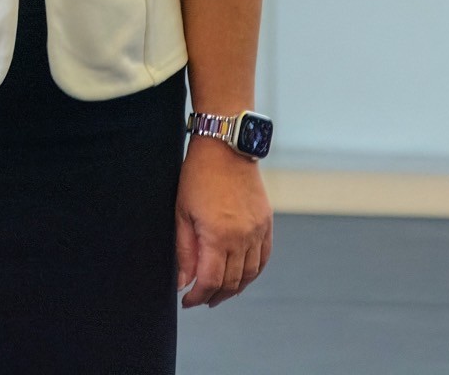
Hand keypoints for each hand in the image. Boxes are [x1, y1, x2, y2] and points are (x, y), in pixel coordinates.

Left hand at [175, 136, 272, 306]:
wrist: (226, 148)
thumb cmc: (199, 177)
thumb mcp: (182, 213)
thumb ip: (184, 251)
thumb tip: (183, 282)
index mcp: (219, 236)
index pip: (211, 281)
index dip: (198, 296)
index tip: (187, 301)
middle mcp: (243, 237)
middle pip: (231, 282)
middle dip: (214, 296)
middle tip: (201, 300)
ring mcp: (258, 230)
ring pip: (250, 274)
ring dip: (234, 289)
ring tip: (220, 294)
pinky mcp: (266, 223)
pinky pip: (264, 258)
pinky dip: (253, 273)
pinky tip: (241, 277)